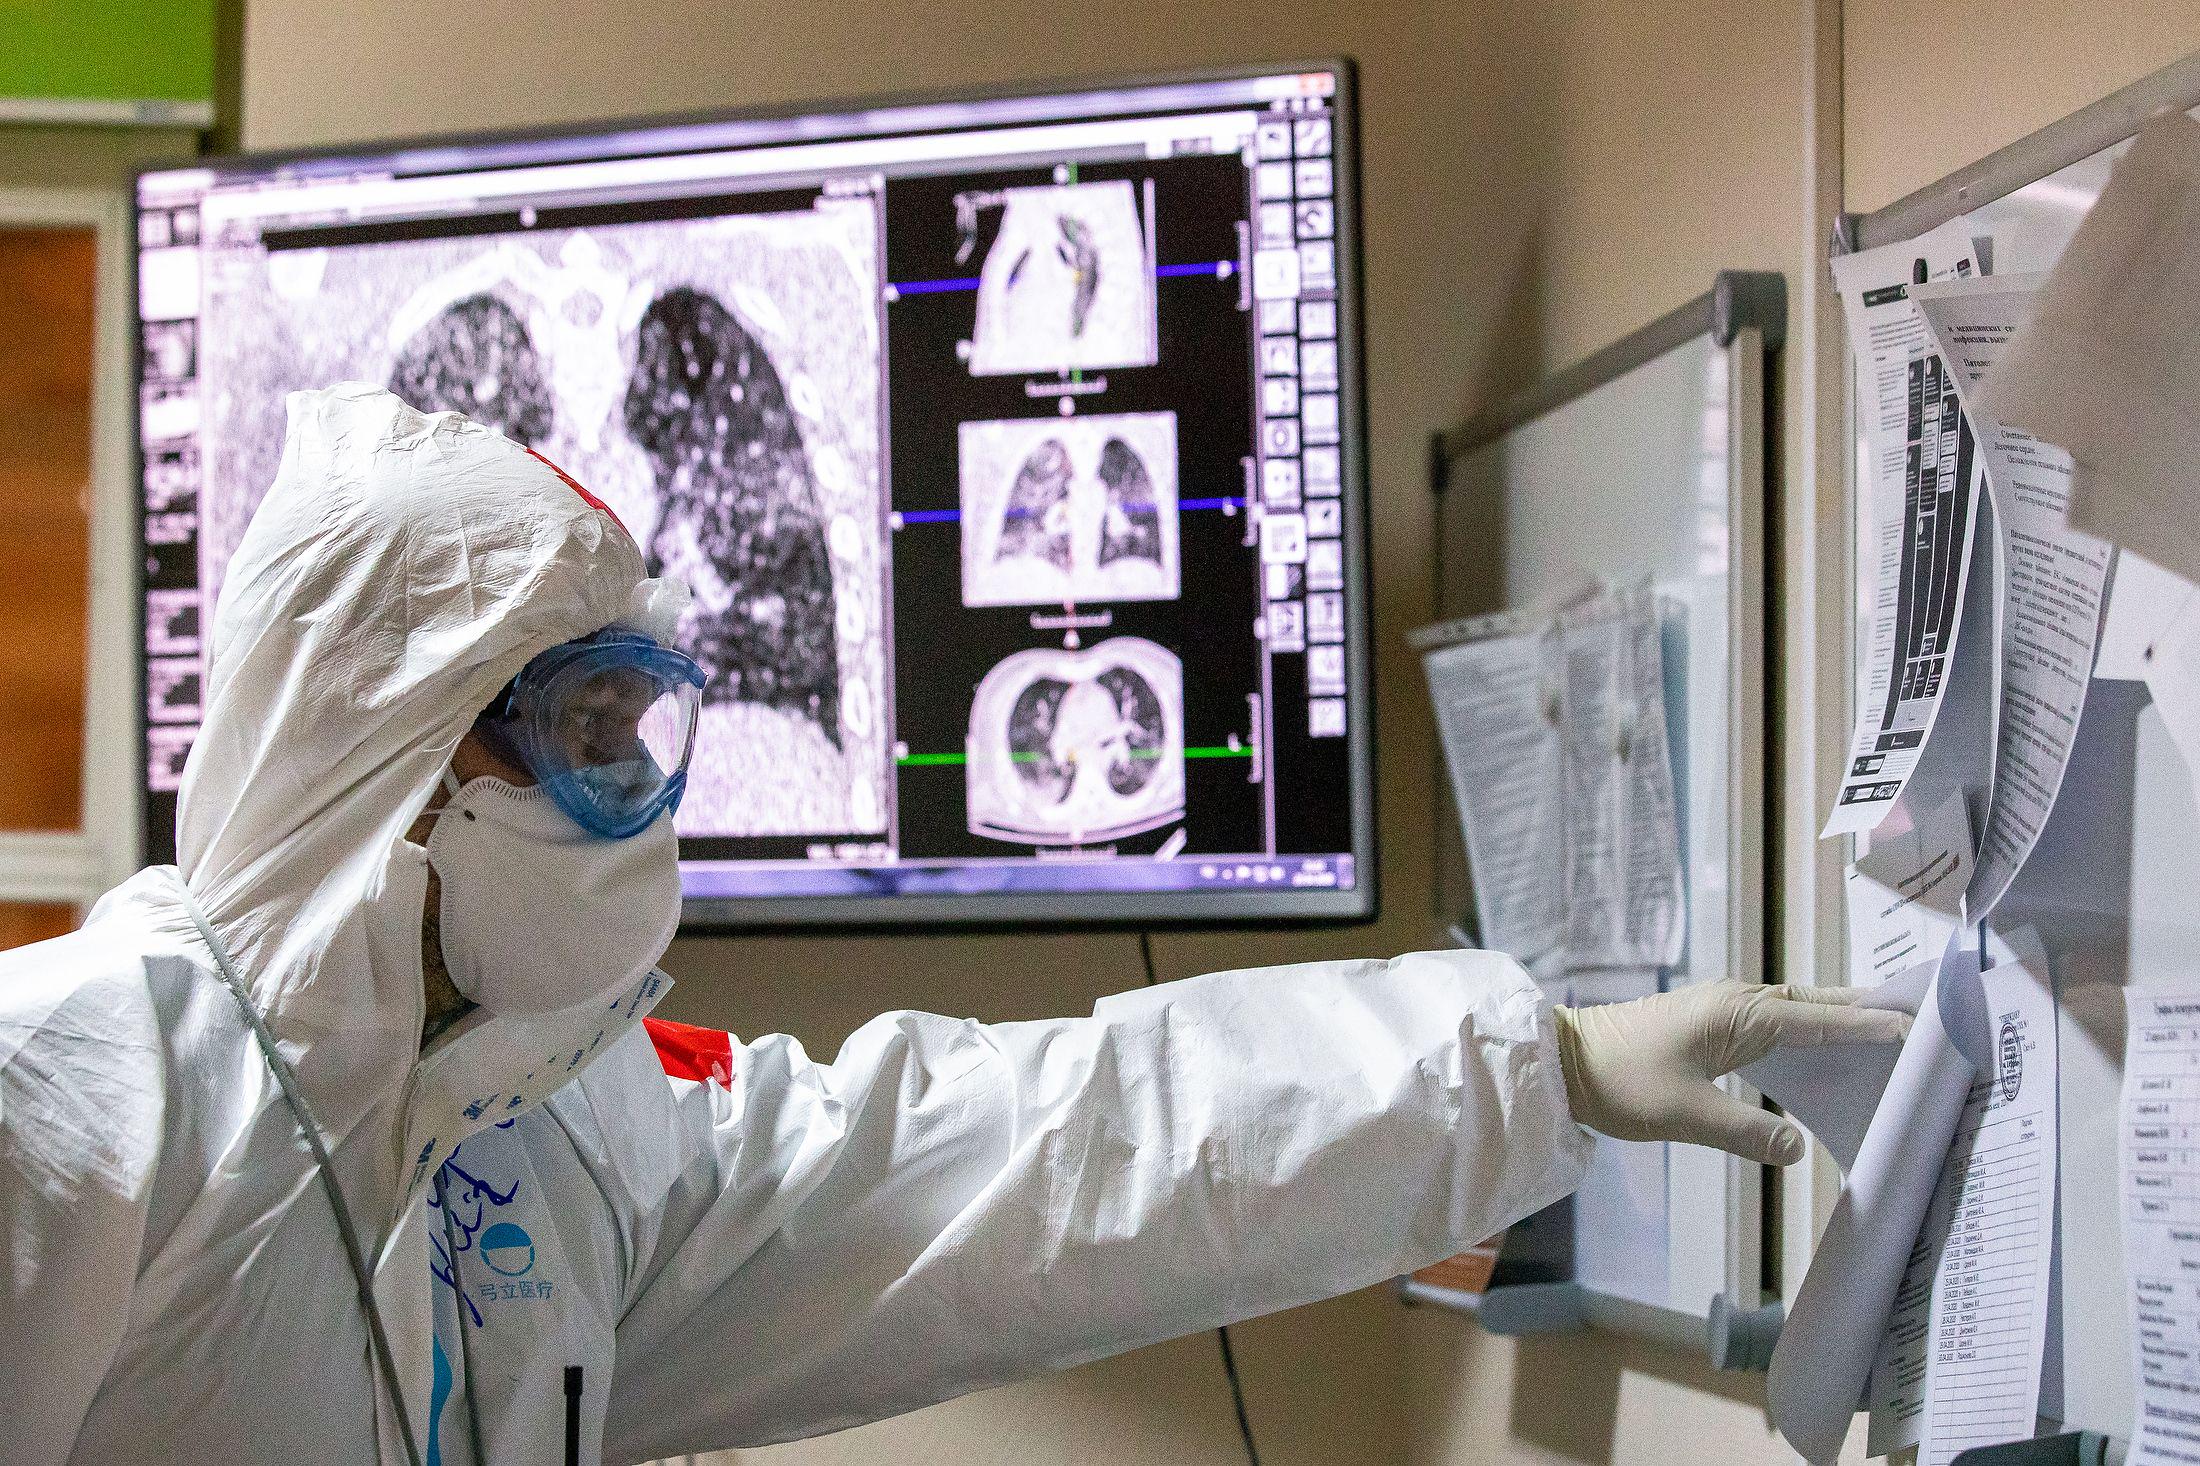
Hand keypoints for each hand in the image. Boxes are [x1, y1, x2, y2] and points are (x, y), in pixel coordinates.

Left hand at [1553, 982, 1910, 1164]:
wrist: (1564, 1062)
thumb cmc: (1619, 1082)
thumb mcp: (1685, 1115)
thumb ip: (1746, 1131)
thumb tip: (1798, 1149)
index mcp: (1738, 1013)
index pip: (1820, 1017)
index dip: (1869, 1026)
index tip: (1917, 1028)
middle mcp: (1736, 1001)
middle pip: (1816, 1004)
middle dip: (1866, 1014)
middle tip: (1922, 1023)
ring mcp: (1723, 1008)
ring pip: (1797, 1011)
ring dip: (1839, 1022)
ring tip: (1890, 1040)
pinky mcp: (1712, 1022)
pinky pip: (1776, 1023)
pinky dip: (1809, 1033)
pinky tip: (1825, 1055)